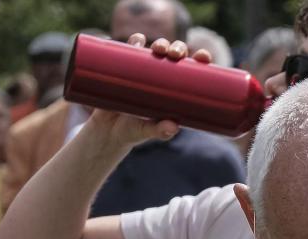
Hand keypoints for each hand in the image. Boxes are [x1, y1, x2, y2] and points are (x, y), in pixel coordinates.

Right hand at [81, 35, 210, 148]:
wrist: (104, 129)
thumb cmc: (133, 131)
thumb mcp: (147, 131)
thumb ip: (160, 131)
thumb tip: (173, 127)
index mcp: (174, 89)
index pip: (192, 70)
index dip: (200, 59)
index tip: (203, 56)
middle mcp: (160, 75)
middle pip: (175, 54)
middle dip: (178, 48)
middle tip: (175, 55)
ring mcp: (142, 68)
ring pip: (155, 49)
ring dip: (160, 43)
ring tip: (158, 49)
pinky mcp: (122, 66)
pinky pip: (129, 49)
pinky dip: (135, 42)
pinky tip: (138, 39)